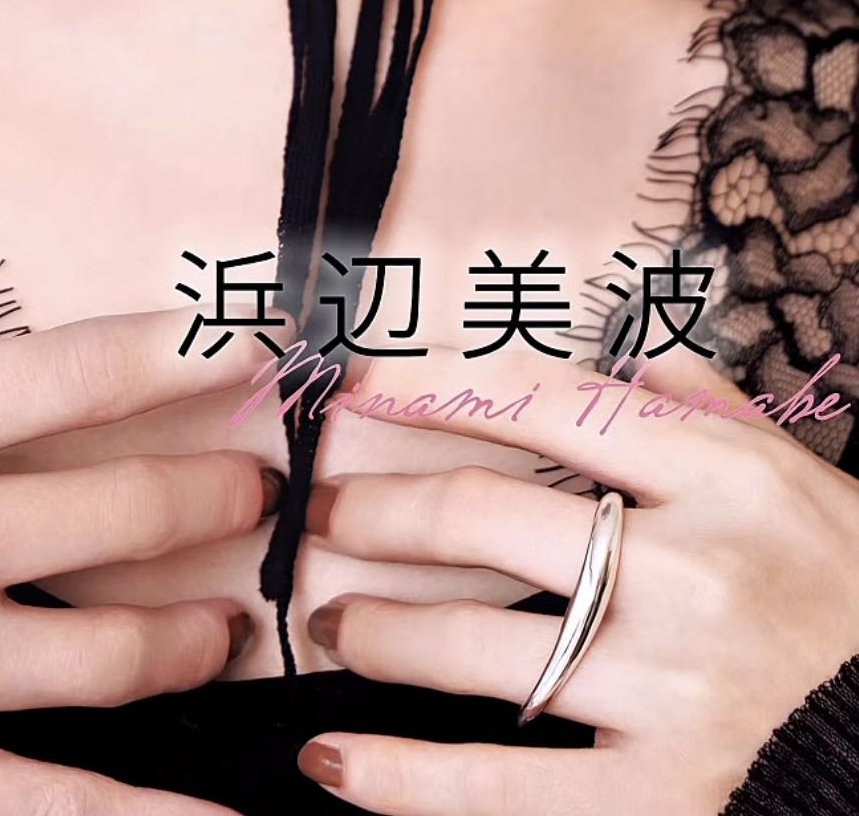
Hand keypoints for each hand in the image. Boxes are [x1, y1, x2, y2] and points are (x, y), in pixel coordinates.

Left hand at [290, 336, 858, 812]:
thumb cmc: (849, 598)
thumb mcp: (797, 480)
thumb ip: (706, 409)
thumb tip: (626, 351)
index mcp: (719, 479)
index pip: (546, 407)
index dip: (435, 390)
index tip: (357, 387)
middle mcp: (686, 574)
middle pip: (485, 520)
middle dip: (377, 511)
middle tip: (317, 512)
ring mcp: (669, 690)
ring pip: (479, 650)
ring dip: (378, 633)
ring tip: (331, 627)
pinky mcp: (660, 798)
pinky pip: (503, 792)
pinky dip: (405, 780)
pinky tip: (333, 762)